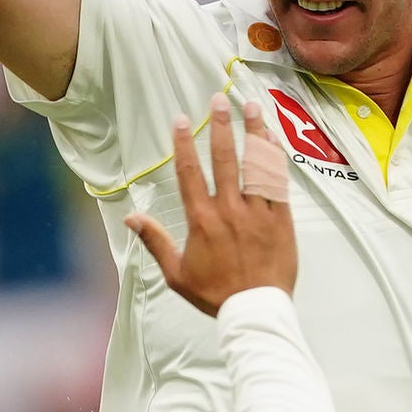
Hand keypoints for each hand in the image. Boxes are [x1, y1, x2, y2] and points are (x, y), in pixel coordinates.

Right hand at [128, 97, 295, 313]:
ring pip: (255, 164)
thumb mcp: (177, 274)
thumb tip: (131, 218)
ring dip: (253, 132)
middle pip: (224, 159)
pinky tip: (272, 138)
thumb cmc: (216, 295)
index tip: (181, 120)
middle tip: (219, 100)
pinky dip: (274, 158)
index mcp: (202, 220)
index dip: (183, 144)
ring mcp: (257, 212)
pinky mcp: (281, 219)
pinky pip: (278, 182)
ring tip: (252, 106)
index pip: (189, 173)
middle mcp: (229, 210)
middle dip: (220, 126)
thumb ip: (155, 241)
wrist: (256, 311)